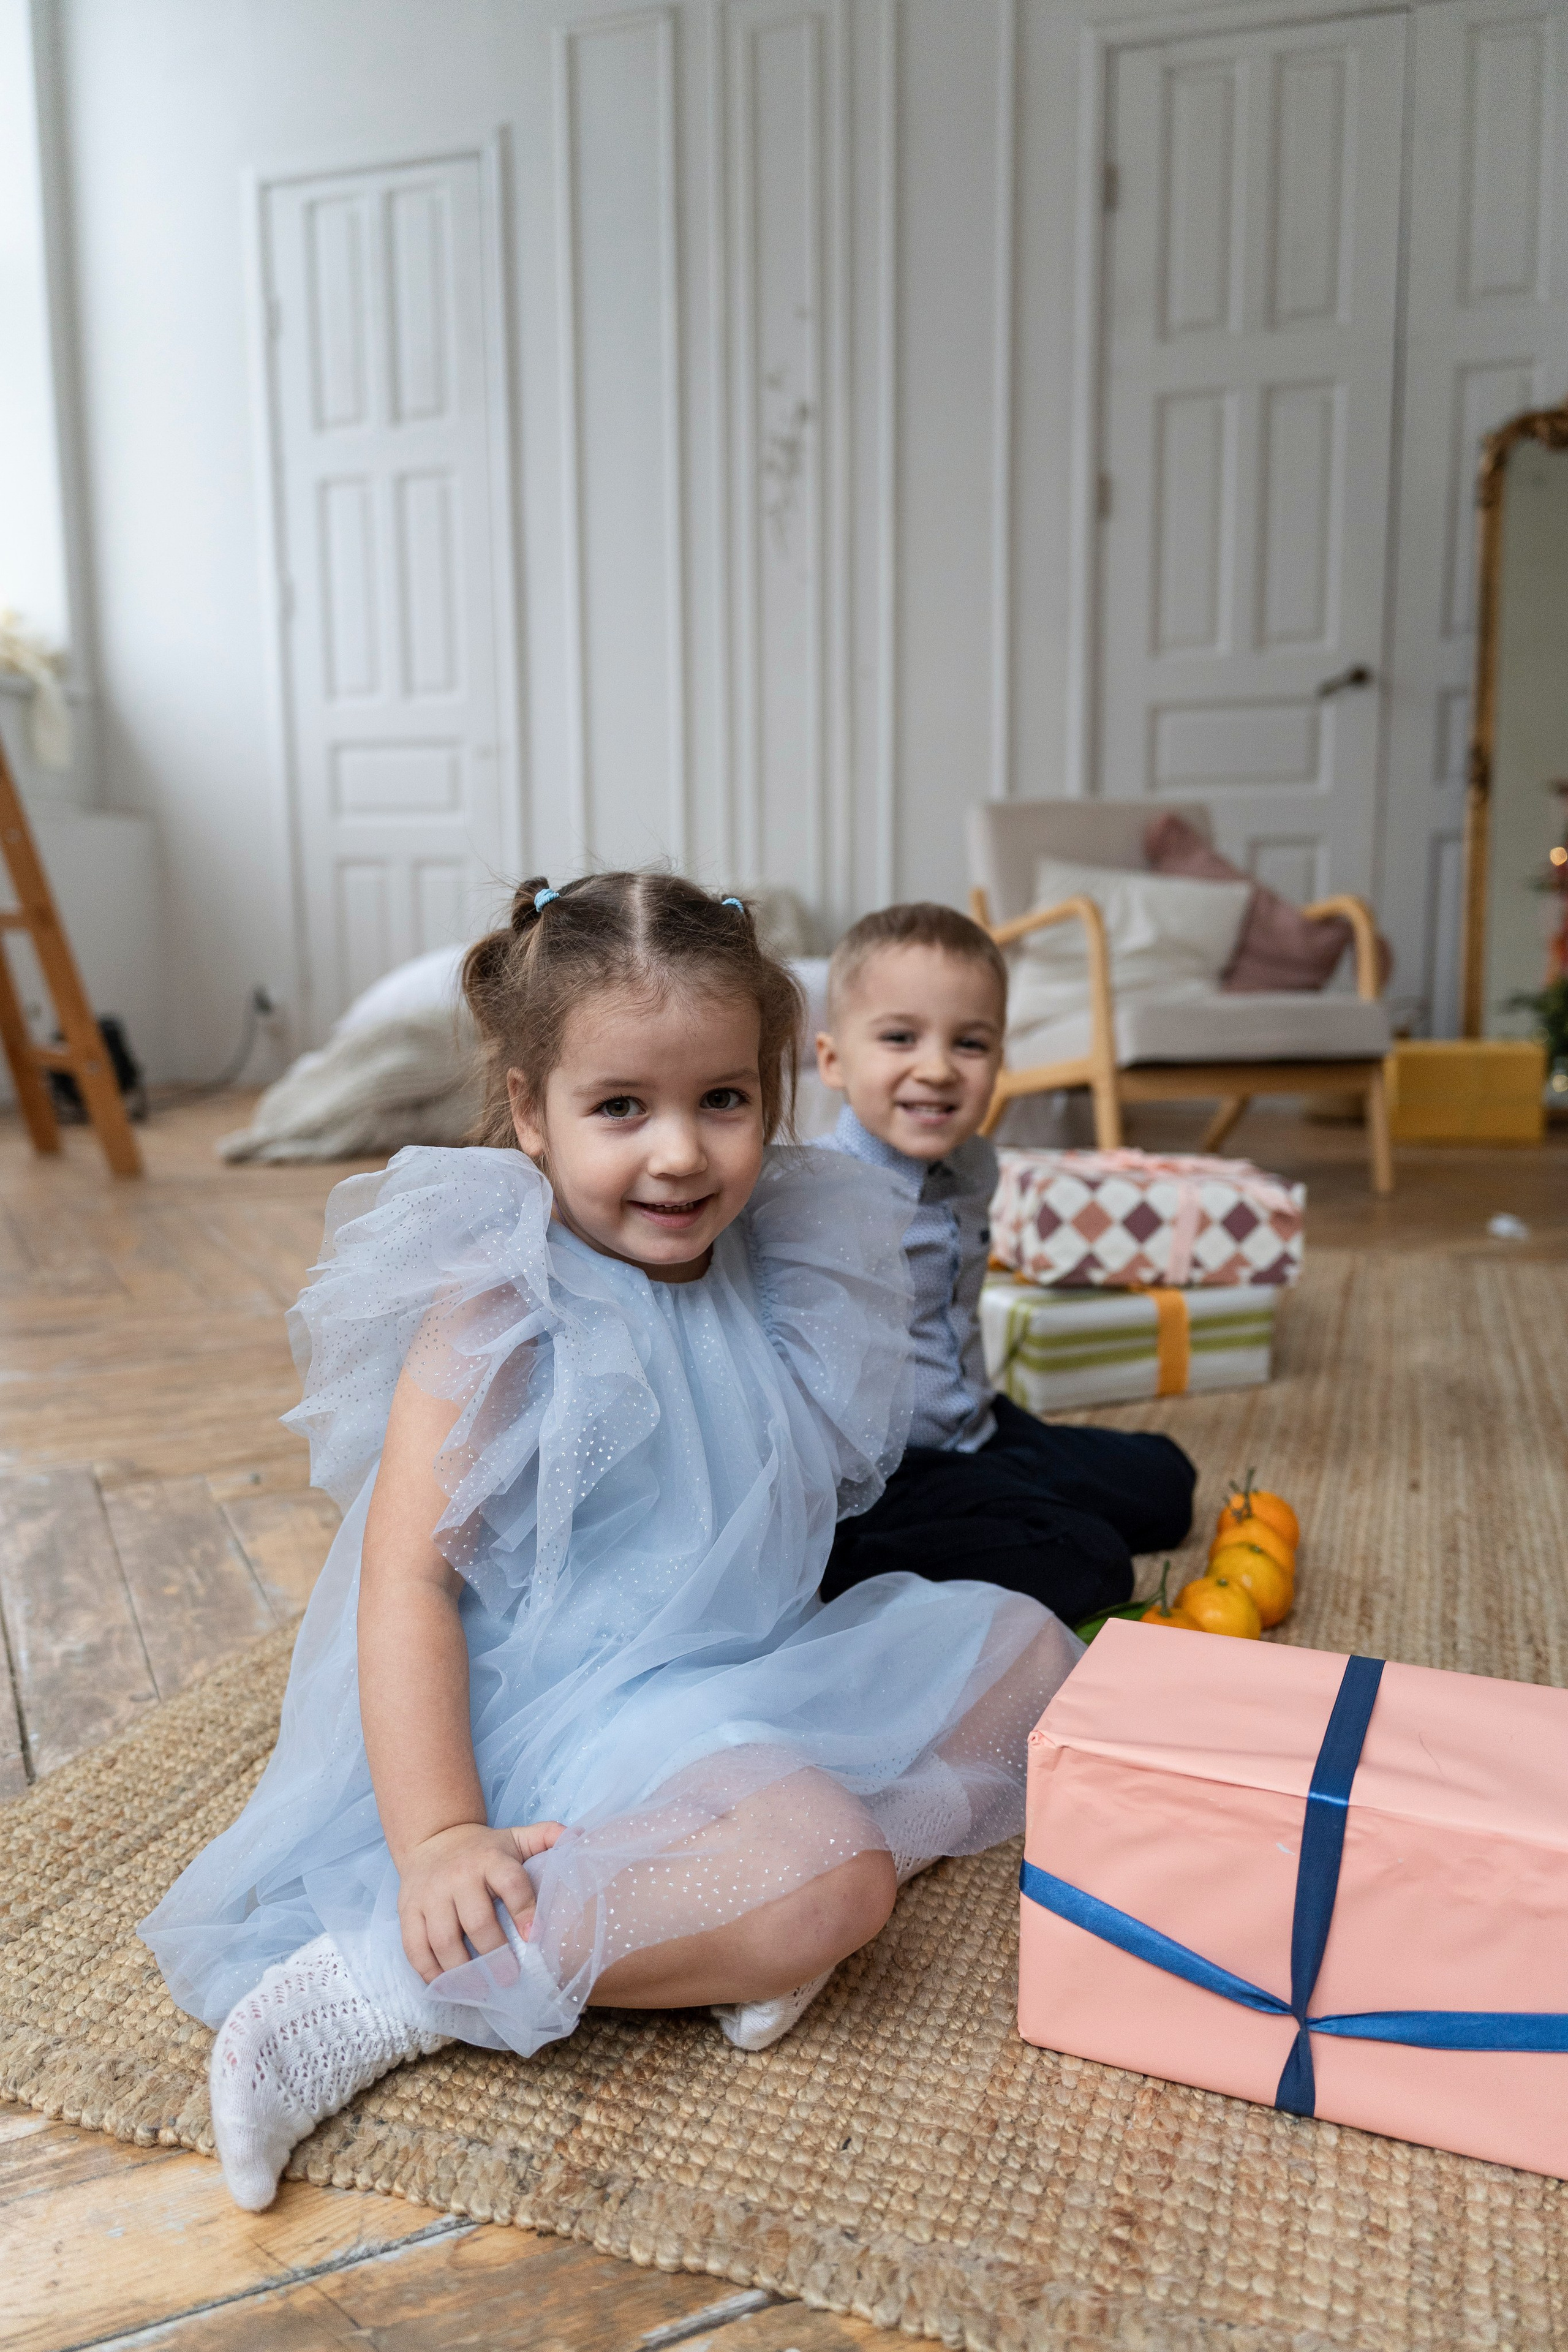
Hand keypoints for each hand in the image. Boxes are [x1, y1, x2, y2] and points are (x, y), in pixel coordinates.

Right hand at [395, 1820, 563, 1982]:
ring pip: (443, 1939)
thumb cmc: (484, 1849)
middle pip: (476, 1920)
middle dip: (495, 1954)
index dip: (525, 1910)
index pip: (511, 1884)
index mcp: (490, 1859)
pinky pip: (415, 1947)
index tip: (535, 1937)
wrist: (433, 1839)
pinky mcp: (408, 1911)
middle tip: (511, 1978)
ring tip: (481, 1991)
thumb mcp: (517, 1837)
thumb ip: (548, 1836)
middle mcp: (458, 1876)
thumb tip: (581, 1838)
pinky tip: (447, 1987)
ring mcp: (430, 1895)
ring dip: (462, 1971)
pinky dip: (429, 1972)